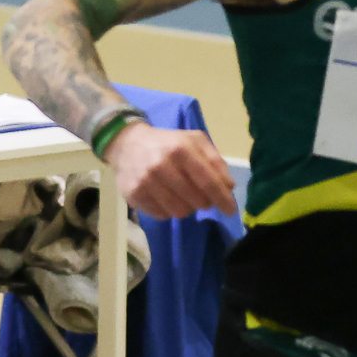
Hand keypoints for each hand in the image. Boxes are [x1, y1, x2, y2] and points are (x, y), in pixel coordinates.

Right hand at [106, 123, 235, 218]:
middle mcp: (161, 165)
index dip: (223, 199)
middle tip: (200, 196)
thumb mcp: (194, 141)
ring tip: (182, 196)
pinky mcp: (134, 194)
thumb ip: (215, 161)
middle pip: (196, 201)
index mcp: (181, 149)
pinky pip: (161, 215)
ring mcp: (145, 181)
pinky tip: (165, 198)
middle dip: (204, 202)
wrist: (126, 144)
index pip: (209, 182)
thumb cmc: (167, 143)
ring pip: (179, 211)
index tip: (230, 211)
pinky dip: (168, 210)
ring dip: (186, 208)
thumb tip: (228, 187)